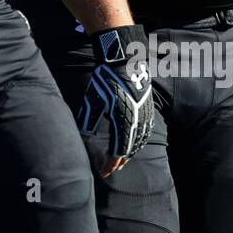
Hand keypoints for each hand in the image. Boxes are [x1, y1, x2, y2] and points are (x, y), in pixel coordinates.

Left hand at [77, 25, 153, 167]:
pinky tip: (135, 143)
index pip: (118, 150)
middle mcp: (136, 120)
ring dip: (131, 152)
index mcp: (122, 120)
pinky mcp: (148, 108)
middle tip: (112, 169)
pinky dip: (140, 141)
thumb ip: (89, 119)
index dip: (111, 163)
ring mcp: (145, 114)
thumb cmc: (105, 79)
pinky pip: (146, 131)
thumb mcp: (93, 99)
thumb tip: (84, 136)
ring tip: (122, 159)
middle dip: (121, 161)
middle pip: (130, 148)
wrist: (124, 60)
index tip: (105, 172)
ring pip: (140, 141)